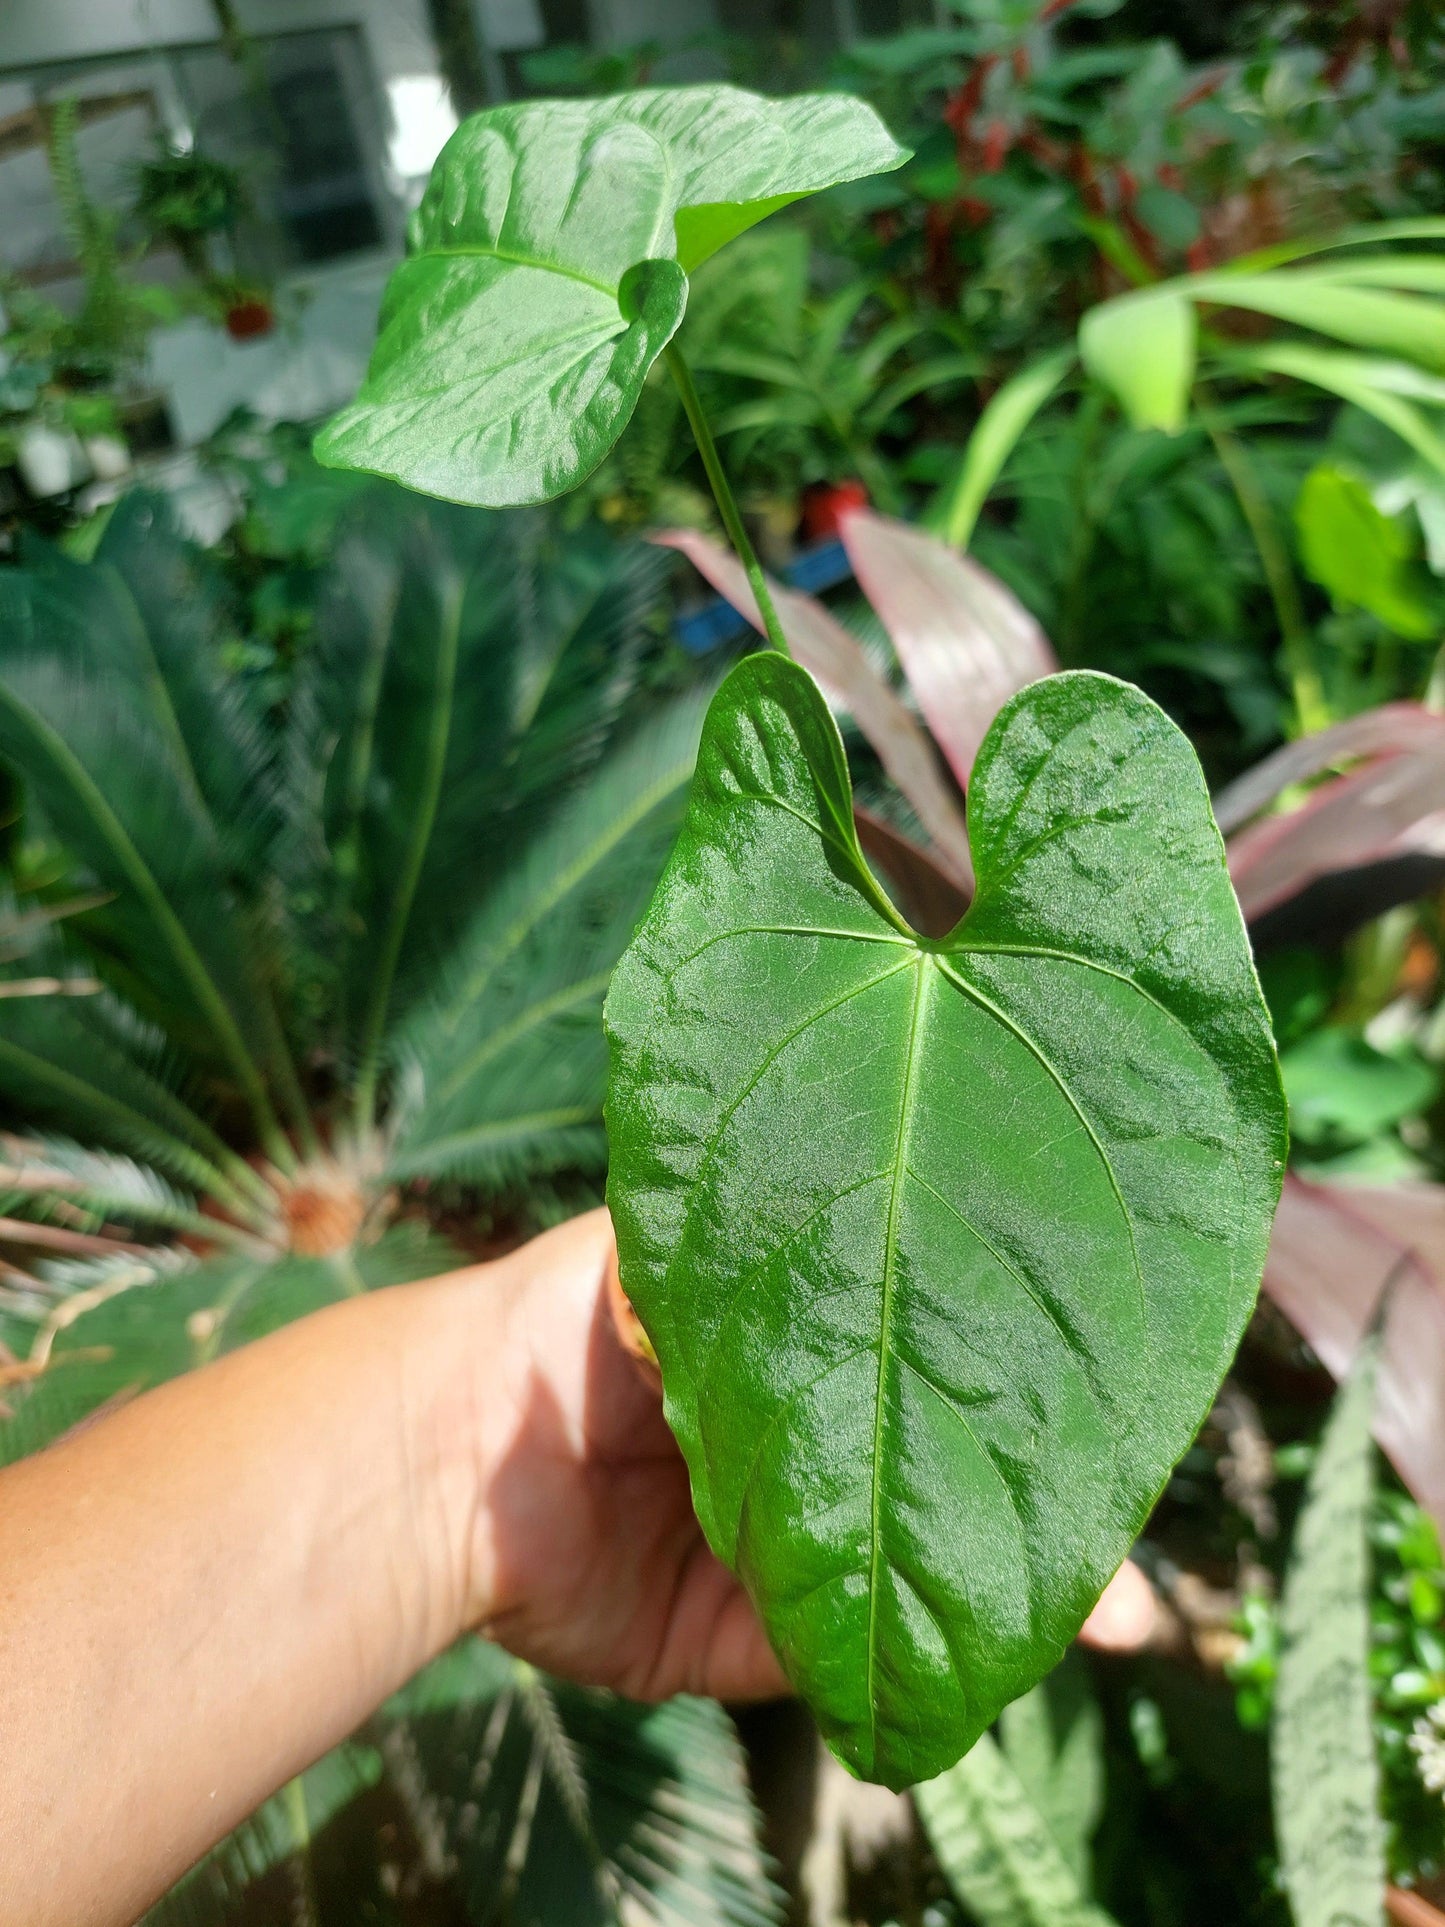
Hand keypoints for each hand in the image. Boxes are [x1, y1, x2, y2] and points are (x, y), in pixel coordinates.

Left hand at [460, 1210, 1152, 1689]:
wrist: (468, 1445)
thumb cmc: (582, 1311)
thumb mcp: (719, 1242)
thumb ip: (829, 1236)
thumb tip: (944, 1188)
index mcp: (806, 1348)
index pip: (950, 1366)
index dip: (1032, 1391)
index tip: (1117, 1399)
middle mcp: (808, 1446)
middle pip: (957, 1487)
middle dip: (1059, 1523)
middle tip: (1148, 1565)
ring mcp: (783, 1549)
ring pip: (926, 1584)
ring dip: (1027, 1606)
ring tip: (1131, 1617)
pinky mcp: (742, 1639)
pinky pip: (852, 1659)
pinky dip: (932, 1665)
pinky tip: (1019, 1646)